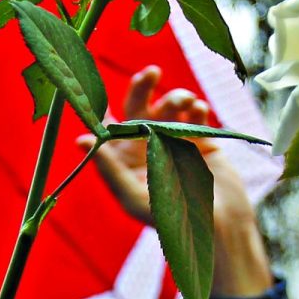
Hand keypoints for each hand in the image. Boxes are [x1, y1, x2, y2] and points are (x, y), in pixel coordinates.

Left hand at [83, 67, 271, 298]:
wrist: (218, 226)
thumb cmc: (169, 219)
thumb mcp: (132, 196)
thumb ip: (108, 168)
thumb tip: (80, 139)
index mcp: (125, 159)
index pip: (110, 127)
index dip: (105, 107)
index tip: (103, 89)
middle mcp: (146, 146)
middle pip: (138, 107)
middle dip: (143, 87)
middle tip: (151, 73)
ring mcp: (174, 141)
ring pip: (169, 106)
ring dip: (175, 97)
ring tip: (185, 101)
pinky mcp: (200, 140)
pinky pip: (195, 115)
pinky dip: (196, 108)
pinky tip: (199, 110)